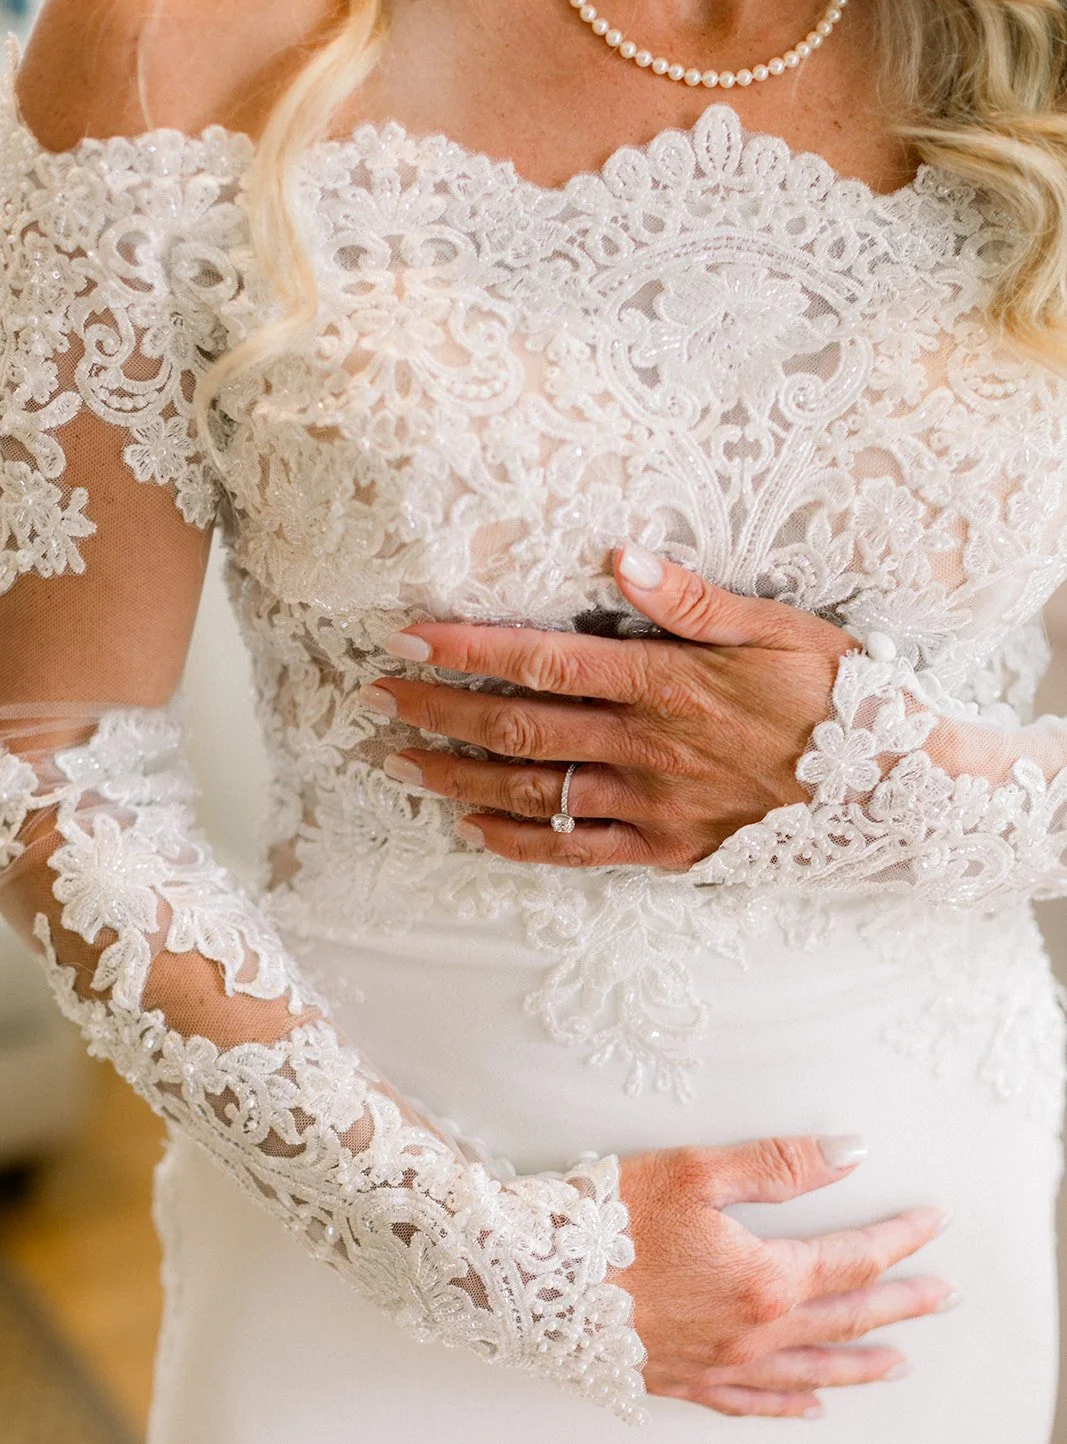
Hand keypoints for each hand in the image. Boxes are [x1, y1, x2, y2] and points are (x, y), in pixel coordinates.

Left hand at [369, 544, 854, 870]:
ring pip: (534, 791)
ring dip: (460, 775)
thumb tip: (624, 558)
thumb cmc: (837, 697)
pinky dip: (518, 841)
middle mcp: (647, 747)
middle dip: (440, 710)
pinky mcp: (666, 851)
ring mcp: (653, 806)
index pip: (544, 662)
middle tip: (380, 696)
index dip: (469, 649)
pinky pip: (576, 850)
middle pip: (519, 727)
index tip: (409, 637)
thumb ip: (694, 599)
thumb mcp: (779, 626)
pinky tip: (473, 828)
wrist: (892, 790)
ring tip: (403, 761)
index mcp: (667, 683)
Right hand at [614, 1135, 955, 1418]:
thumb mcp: (697, 1171)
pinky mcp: (684, 1381)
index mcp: (764, 1278)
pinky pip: (753, 1403)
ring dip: (862, 1364)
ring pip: (811, 1371)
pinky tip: (810, 1407)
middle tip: (944, 1296)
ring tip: (900, 1361)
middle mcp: (752, 1333)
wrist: (534, 1276)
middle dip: (902, 1304)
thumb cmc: (609, 1218)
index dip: (899, 1239)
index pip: (852, 1257)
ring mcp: (720, 1364)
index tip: (933, 1223)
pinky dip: (790, 1406)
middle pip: (846, 1318)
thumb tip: (850, 1154)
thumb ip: (780, 1164)